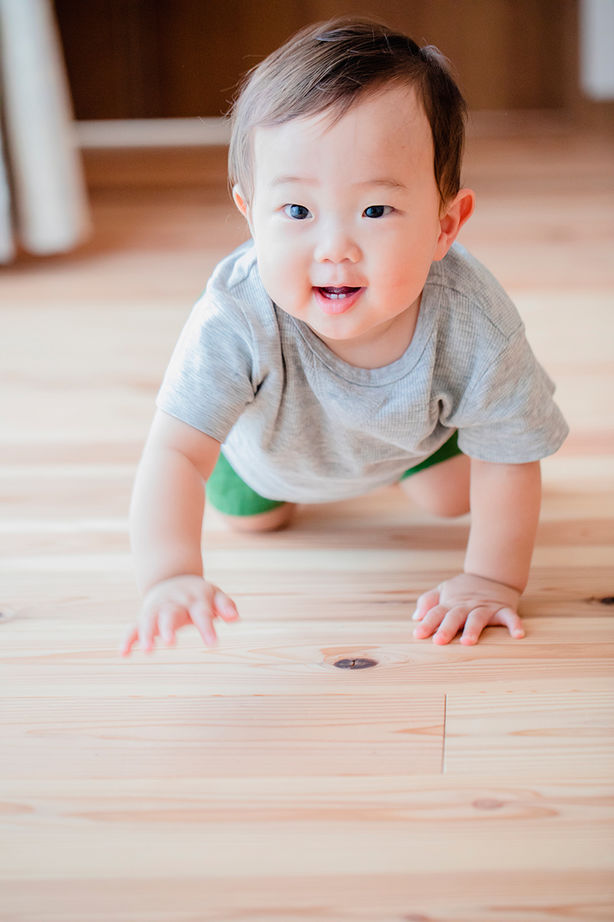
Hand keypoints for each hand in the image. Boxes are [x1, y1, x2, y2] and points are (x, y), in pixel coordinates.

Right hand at [120, 575, 238, 655]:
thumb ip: (226, 606)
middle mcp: (174, 603)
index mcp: (194, 599)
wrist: (172, 577)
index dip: (207, 628)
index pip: (202, 614)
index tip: (213, 644)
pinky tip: (123, 653)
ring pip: (149, 620)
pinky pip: (133, 627)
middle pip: (169, 614)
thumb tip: (236, 618)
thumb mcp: (215, 595)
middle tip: (169, 643)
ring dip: (146, 634)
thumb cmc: (198, 594)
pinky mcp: (144, 616)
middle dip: (167, 628)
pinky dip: (127, 639)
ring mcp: (157, 609)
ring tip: (147, 650)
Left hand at [412, 572, 524, 644]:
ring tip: (468, 642)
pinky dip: (515, 625)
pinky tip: (518, 635)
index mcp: (451, 603)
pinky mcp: (503, 609)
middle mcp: (467, 606)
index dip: (427, 623)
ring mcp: (486, 607)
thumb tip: (416, 617)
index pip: (436, 613)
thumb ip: (428, 601)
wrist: (492, 574)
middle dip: (446, 628)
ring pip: (478, 618)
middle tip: (439, 641)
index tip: (418, 635)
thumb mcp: (443, 590)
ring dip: (473, 629)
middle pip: (455, 616)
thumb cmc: (464, 589)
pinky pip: (510, 617)